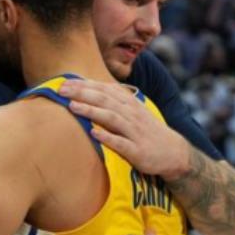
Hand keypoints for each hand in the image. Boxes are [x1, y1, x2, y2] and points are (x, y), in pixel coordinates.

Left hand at [59, 79, 188, 181]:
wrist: (174, 152)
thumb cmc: (145, 130)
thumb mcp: (132, 111)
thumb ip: (112, 101)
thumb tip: (85, 91)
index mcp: (129, 103)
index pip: (104, 89)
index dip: (84, 84)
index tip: (63, 82)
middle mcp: (132, 114)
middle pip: (105, 100)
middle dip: (82, 93)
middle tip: (61, 90)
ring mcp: (135, 132)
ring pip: (112, 118)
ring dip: (92, 111)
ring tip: (72, 107)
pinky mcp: (138, 151)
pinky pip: (122, 143)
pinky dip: (108, 138)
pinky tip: (94, 134)